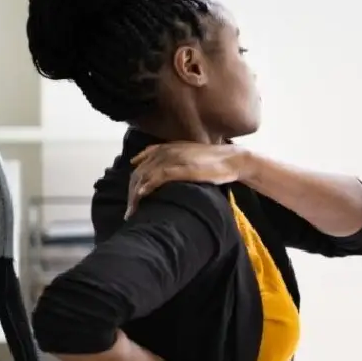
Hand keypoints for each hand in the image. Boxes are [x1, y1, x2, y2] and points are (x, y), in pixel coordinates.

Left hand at [125, 142, 251, 218]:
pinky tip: (141, 198)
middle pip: (138, 173)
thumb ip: (175, 163)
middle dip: (131, 193)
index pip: (141, 165)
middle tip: (129, 212)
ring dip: (134, 195)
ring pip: (143, 176)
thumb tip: (165, 178)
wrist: (232, 159)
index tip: (131, 197)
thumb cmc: (214, 162)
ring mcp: (171, 159)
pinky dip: (145, 188)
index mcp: (166, 148)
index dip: (133, 182)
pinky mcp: (179, 168)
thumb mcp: (190, 158)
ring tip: (132, 212)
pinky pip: (156, 178)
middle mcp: (165, 151)